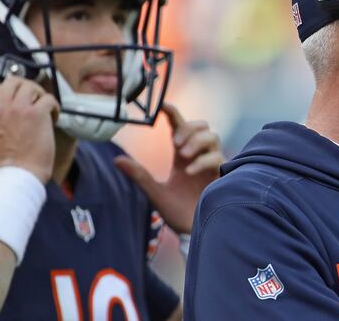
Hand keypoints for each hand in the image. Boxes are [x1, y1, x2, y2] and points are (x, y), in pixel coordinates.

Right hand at [0, 76, 58, 183]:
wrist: (17, 173)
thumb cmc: (7, 163)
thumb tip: (4, 113)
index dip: (12, 91)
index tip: (21, 98)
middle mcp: (1, 108)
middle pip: (14, 82)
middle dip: (26, 87)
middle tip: (35, 97)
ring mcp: (19, 109)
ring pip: (31, 86)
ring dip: (41, 95)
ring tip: (45, 108)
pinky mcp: (36, 114)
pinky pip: (49, 98)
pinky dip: (54, 106)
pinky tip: (54, 116)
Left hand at [115, 103, 223, 233]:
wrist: (193, 232)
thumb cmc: (176, 212)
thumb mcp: (155, 192)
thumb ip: (139, 175)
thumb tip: (117, 160)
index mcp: (182, 156)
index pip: (179, 126)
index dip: (173, 113)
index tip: (164, 106)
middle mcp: (198, 155)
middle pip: (201, 125)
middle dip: (189, 129)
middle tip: (175, 143)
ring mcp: (211, 164)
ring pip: (212, 136)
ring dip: (197, 141)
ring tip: (183, 155)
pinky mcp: (222, 174)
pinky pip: (217, 157)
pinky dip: (203, 160)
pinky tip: (190, 172)